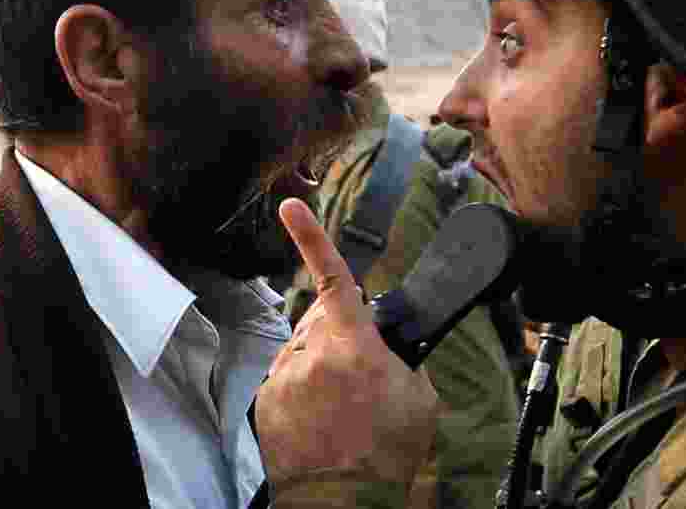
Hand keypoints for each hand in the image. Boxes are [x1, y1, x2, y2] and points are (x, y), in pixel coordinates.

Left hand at [255, 198, 439, 493]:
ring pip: (302, 347)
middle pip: (321, 317)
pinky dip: (301, 385)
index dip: (311, 236)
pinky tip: (319, 414)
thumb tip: (385, 343)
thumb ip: (400, 354)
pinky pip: (285, 376)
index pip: (333, 278)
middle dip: (338, 329)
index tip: (290, 206)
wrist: (345, 499)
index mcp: (353, 344)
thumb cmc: (387, 450)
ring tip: (340, 402)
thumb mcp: (419, 394)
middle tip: (359, 371)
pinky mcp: (266, 401)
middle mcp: (312, 352)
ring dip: (319, 359)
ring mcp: (284, 377)